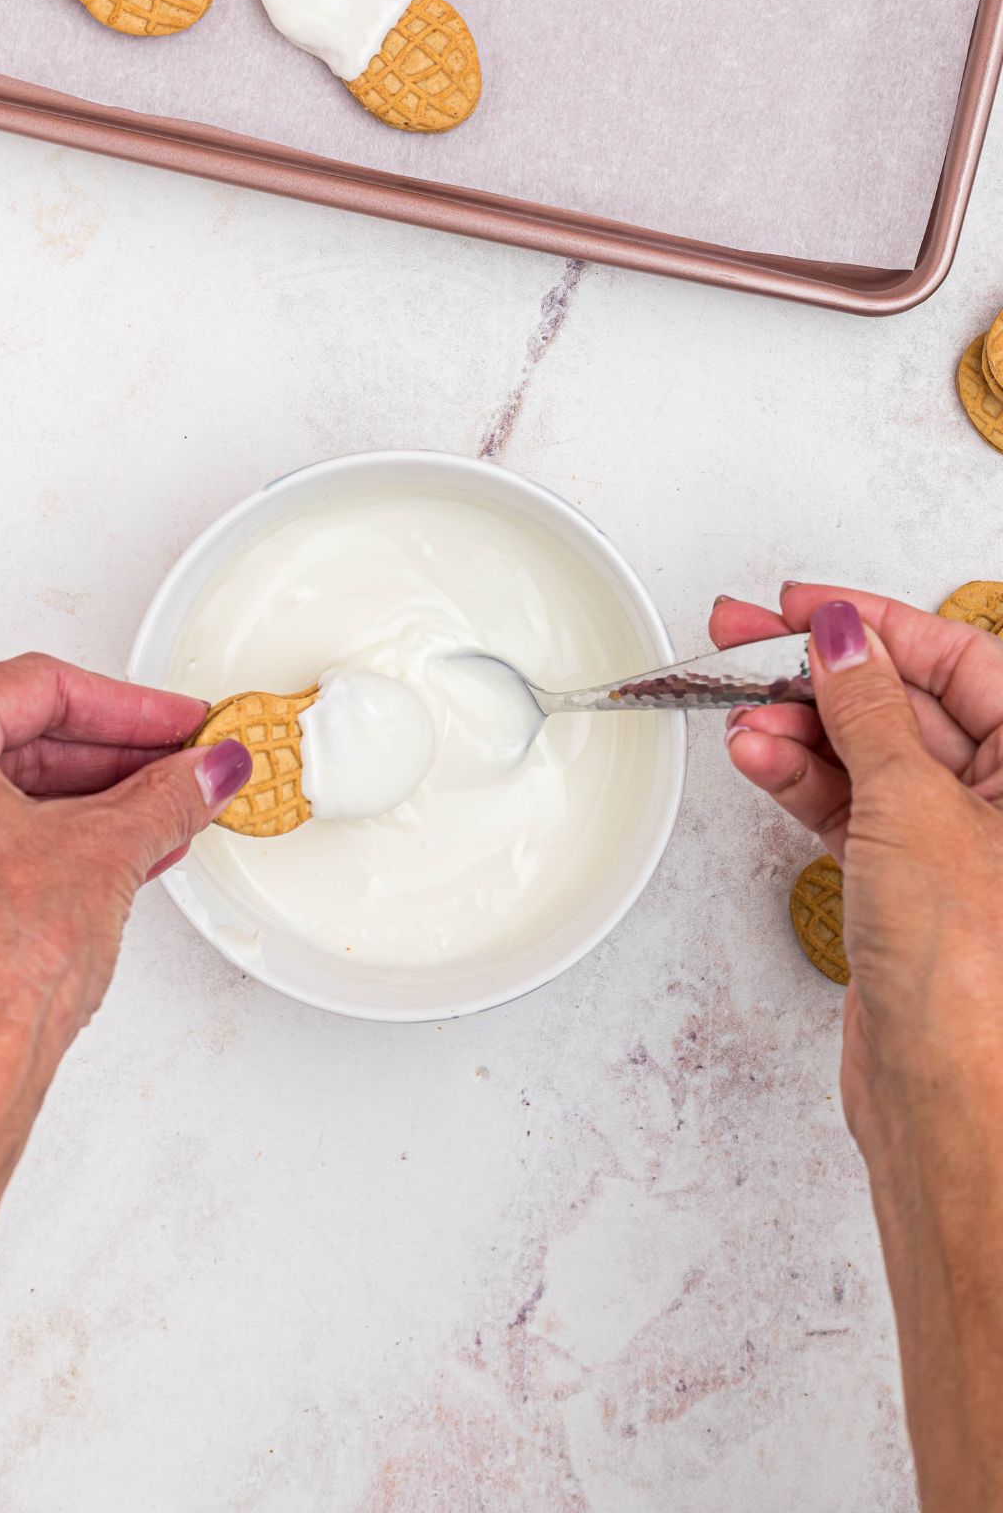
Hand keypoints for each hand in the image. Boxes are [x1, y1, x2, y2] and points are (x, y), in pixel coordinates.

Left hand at [0, 654, 250, 1082]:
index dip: (125, 704)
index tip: (176, 721)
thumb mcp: (105, 855)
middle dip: (110, 754)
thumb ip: (165, 798)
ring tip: (162, 808)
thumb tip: (203, 773)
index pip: (34, 688)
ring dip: (86, 800)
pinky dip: (45, 841)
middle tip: (177, 761)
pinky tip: (113, 852)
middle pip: (11, 739)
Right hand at [710, 591, 1002, 1509]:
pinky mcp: (903, 887)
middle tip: (743, 640)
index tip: (801, 606)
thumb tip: (841, 634)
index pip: (960, 659)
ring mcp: (953, 846)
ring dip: (797, 730)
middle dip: (821, 673)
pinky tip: (755, 758)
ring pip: (866, 755)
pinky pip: (846, 808)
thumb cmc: (973, 974)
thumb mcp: (913, 806)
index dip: (877, 625)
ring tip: (737, 715)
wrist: (948, 1104)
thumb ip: (867, 710)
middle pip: (906, 703)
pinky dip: (798, 781)